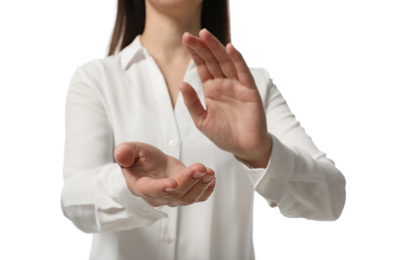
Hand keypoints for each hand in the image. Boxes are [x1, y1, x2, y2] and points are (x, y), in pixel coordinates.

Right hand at [114, 142, 215, 206]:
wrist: (151, 165)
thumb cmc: (140, 158)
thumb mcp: (131, 150)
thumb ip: (125, 152)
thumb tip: (121, 154)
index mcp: (140, 186)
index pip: (150, 190)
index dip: (161, 187)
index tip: (172, 183)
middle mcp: (157, 196)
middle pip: (174, 193)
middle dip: (188, 181)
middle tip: (200, 168)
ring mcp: (173, 198)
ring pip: (188, 197)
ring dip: (200, 185)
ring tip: (209, 172)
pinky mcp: (185, 194)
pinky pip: (198, 197)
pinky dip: (207, 191)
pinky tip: (212, 179)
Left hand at [180, 29, 271, 167]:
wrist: (244, 148)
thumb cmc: (224, 135)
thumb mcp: (201, 121)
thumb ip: (192, 103)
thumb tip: (181, 84)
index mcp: (211, 89)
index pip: (202, 66)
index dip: (195, 52)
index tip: (185, 39)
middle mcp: (224, 83)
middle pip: (212, 60)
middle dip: (202, 47)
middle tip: (191, 34)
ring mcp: (237, 85)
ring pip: (226, 62)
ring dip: (216, 48)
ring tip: (205, 35)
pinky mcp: (249, 90)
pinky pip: (243, 72)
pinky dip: (237, 60)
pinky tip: (230, 48)